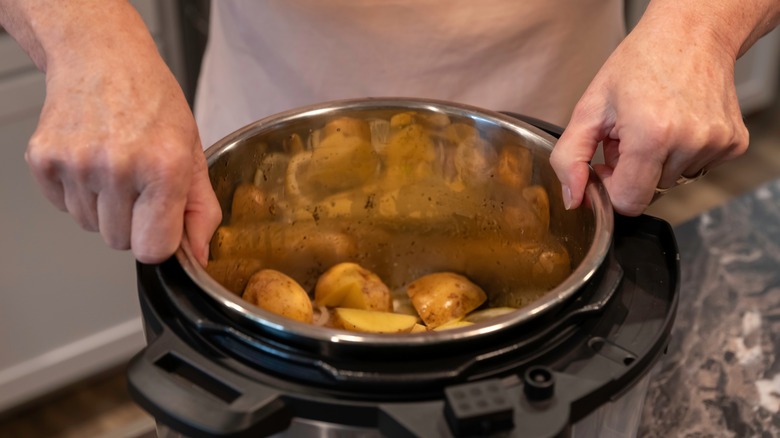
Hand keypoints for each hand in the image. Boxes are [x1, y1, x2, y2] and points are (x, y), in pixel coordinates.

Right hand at [24, 35, 220, 264]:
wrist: (102, 57)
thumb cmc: (151, 100)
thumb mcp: (192, 152)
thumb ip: (201, 210)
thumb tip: (198, 256)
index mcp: (164, 166)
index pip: (154, 249)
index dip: (159, 241)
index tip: (160, 222)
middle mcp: (120, 166)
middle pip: (119, 243)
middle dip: (132, 222)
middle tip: (138, 183)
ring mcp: (78, 163)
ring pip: (91, 226)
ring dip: (104, 207)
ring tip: (115, 165)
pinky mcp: (44, 160)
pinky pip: (63, 207)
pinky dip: (77, 193)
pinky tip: (91, 159)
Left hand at [550, 5, 748, 215]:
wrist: (691, 34)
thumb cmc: (640, 64)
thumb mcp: (589, 107)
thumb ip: (570, 157)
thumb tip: (573, 199)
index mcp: (652, 135)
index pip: (629, 202)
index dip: (610, 190)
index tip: (606, 165)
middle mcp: (690, 142)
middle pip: (650, 192)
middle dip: (632, 171)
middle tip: (628, 135)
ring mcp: (717, 143)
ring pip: (673, 181)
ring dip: (657, 162)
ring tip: (652, 124)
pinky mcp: (734, 143)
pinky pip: (697, 169)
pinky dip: (682, 154)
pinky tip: (677, 124)